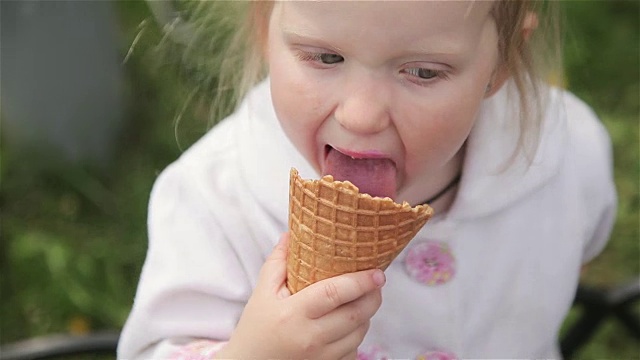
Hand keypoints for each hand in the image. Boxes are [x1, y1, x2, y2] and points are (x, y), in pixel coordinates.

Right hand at [216, 233, 385, 359]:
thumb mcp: (262, 293)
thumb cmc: (255, 329)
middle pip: (356, 315)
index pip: (335, 293)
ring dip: (366, 315)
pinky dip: (356, 336)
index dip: (361, 281)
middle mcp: (310, 338)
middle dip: (373, 296)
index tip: (377, 272)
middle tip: (377, 282)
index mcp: (293, 313)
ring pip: (359, 333)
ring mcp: (321, 357)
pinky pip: (353, 351)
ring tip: (363, 300)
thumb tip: (291, 234)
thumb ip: (278, 262)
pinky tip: (349, 325)